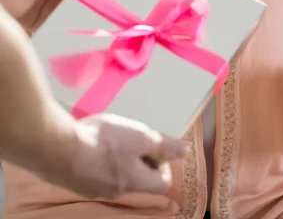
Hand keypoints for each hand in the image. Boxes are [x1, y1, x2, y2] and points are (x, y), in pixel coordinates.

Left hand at [0, 0, 110, 30]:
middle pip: (89, 3)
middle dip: (100, 10)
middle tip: (117, 19)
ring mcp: (54, 8)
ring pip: (77, 18)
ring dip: (87, 24)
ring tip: (103, 32)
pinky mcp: (43, 22)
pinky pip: (61, 30)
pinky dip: (70, 34)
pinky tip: (83, 38)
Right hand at [40, 113, 186, 198]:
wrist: (57, 148)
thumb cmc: (102, 143)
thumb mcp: (140, 137)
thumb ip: (164, 144)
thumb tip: (185, 150)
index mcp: (135, 182)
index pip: (161, 181)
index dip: (163, 161)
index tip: (154, 143)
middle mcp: (116, 190)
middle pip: (138, 177)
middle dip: (139, 155)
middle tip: (132, 134)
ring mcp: (93, 187)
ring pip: (115, 173)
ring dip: (117, 155)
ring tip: (110, 134)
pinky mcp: (75, 178)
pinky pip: (94, 169)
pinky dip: (97, 156)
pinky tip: (90, 139)